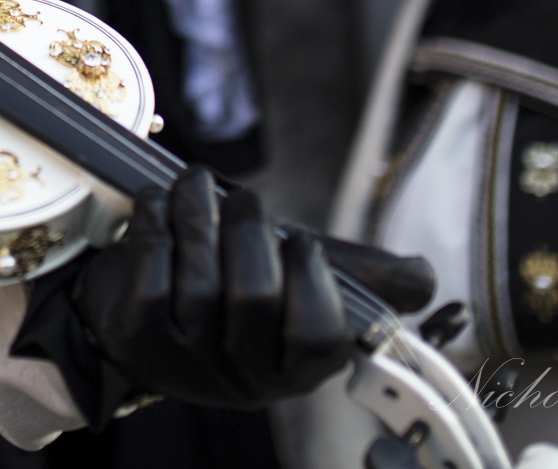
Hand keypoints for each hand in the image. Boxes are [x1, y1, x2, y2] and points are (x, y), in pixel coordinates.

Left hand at [71, 167, 425, 410]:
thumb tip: (425, 280)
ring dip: (198, 212)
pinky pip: (151, 272)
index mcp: (293, 370)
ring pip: (199, 278)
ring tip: (197, 182)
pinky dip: (156, 224)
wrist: (132, 317)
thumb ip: (358, 277)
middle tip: (246, 201)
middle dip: (251, 232)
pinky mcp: (137, 334)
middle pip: (255, 295)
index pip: (322, 337)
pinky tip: (159, 201)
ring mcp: (185, 360)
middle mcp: (241, 376)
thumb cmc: (230, 288)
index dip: (315, 279)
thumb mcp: (296, 283)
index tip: (303, 244)